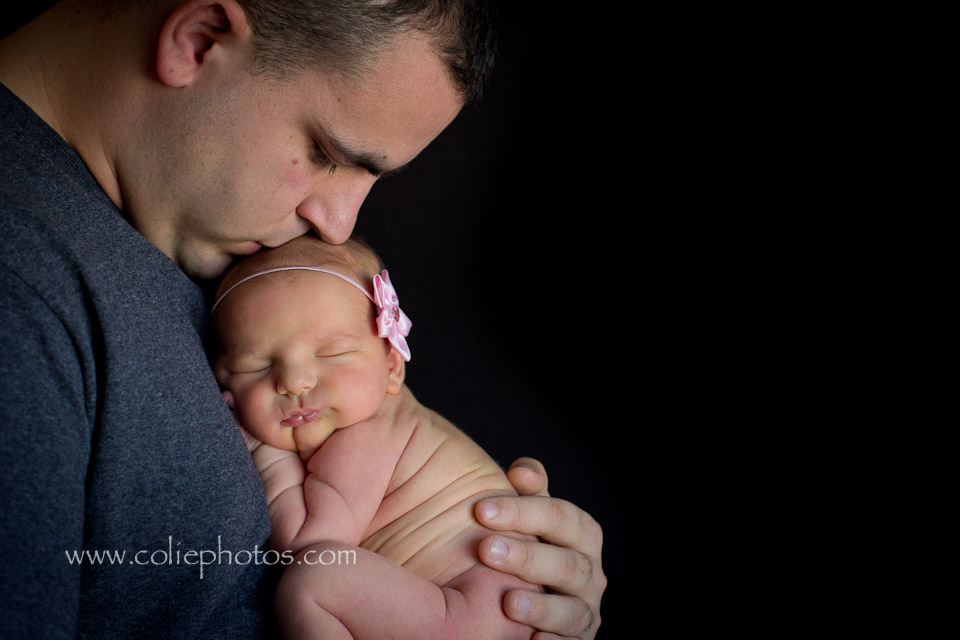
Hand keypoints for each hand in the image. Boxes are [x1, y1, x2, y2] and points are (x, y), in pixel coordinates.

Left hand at [475, 458, 604, 638]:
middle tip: (486, 550)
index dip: (523, 512)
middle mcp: (590, 572)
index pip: (560, 517)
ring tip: (508, 603)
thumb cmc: (528, 543)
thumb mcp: (530, 516)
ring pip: (572, 609)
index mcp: (581, 534)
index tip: (481, 510)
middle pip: (567, 562)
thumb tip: (521, 471)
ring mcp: (585, 610)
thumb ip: (528, 492)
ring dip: (541, 607)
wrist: (537, 594)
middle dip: (527, 556)